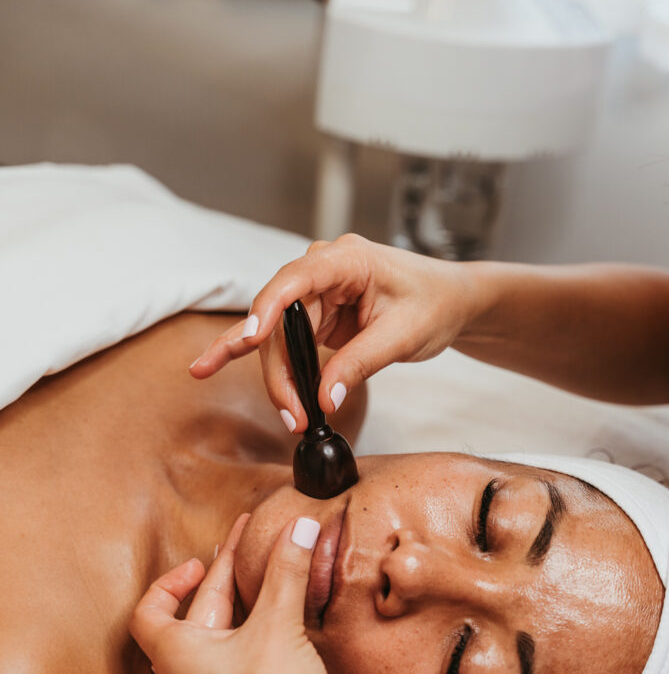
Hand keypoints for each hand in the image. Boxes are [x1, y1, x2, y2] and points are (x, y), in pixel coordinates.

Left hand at [130, 514, 352, 673]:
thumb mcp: (278, 627)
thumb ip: (287, 570)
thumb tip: (298, 526)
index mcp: (178, 657)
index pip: (149, 612)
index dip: (170, 581)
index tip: (202, 561)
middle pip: (194, 616)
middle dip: (223, 576)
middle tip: (249, 543)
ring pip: (218, 639)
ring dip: (240, 604)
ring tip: (265, 577)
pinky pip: (237, 659)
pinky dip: (254, 630)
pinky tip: (282, 621)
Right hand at [189, 234, 474, 429]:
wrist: (451, 301)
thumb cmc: (434, 303)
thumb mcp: (403, 336)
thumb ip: (360, 364)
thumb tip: (323, 400)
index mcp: (345, 259)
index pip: (294, 280)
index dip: (267, 310)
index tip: (250, 339)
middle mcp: (322, 269)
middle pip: (280, 320)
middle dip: (280, 370)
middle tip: (291, 414)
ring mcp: (316, 291)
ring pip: (278, 336)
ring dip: (278, 377)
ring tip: (288, 415)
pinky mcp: (316, 314)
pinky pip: (285, 340)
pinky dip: (266, 362)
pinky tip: (213, 363)